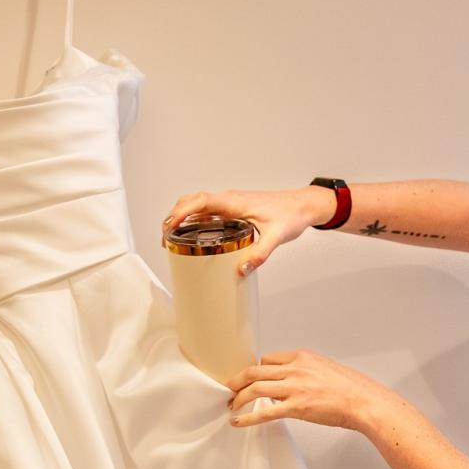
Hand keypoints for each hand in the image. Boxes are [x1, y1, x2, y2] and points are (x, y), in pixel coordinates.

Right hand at [162, 187, 334, 275]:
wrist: (304, 205)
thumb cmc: (291, 215)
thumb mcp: (276, 237)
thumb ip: (259, 254)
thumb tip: (241, 269)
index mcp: (235, 202)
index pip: (200, 201)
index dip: (181, 212)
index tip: (169, 226)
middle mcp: (229, 199)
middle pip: (192, 201)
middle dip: (174, 216)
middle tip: (165, 237)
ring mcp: (231, 203)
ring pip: (198, 204)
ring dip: (182, 216)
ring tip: (172, 237)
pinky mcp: (235, 208)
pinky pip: (208, 210)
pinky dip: (195, 219)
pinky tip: (194, 234)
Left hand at [224, 349, 397, 433]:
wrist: (365, 402)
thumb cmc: (352, 389)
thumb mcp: (326, 369)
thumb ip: (306, 373)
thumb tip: (292, 383)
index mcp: (303, 357)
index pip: (268, 358)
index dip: (256, 369)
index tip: (250, 378)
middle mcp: (296, 369)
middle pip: (255, 370)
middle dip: (237, 380)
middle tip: (228, 388)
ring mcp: (295, 388)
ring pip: (254, 388)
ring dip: (238, 398)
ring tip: (230, 406)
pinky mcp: (296, 407)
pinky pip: (263, 412)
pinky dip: (246, 417)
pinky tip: (237, 422)